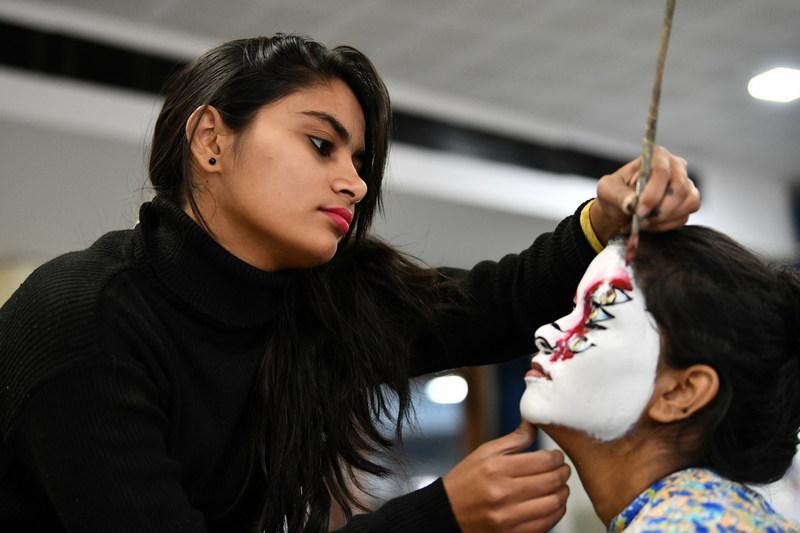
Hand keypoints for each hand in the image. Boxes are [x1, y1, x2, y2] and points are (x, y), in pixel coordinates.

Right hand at [442, 422, 569, 532]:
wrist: (447, 512)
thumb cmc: (465, 480)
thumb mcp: (484, 453)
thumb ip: (513, 440)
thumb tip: (533, 423)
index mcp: (496, 468)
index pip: (542, 461)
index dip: (557, 457)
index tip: (557, 456)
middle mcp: (503, 493)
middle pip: (551, 481)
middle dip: (563, 473)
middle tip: (563, 469)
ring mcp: (508, 516)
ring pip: (553, 503)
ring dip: (563, 493)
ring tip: (560, 486)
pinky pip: (546, 523)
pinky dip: (556, 512)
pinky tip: (553, 503)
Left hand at [591, 146, 699, 243]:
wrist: (619, 209)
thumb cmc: (615, 193)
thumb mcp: (607, 190)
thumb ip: (618, 195)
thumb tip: (631, 203)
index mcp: (657, 157)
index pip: (662, 172)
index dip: (652, 194)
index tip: (639, 210)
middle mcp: (676, 167)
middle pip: (680, 189)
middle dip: (660, 210)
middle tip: (641, 221)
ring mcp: (685, 185)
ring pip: (688, 203)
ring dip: (664, 218)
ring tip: (644, 222)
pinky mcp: (688, 202)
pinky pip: (685, 216)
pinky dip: (667, 225)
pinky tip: (651, 224)